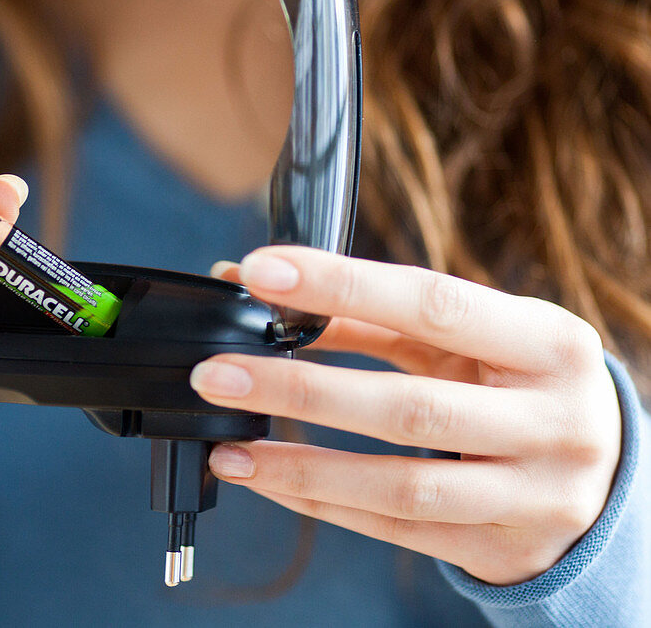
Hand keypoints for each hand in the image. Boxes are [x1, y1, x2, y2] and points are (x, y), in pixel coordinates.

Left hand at [196, 247, 621, 584]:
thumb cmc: (520, 388)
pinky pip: (394, 528)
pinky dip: (322, 502)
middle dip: (298, 387)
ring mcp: (533, 494)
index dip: (340, 285)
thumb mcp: (472, 342)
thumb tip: (269, 295)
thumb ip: (377, 318)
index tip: (258, 273)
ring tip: (229, 448)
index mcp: (549, 343)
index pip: (433, 303)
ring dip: (300, 465)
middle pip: (408, 405)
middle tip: (217, 374)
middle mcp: (554, 421)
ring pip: (400, 483)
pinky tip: (267, 479)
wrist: (601, 480)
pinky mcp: (500, 546)